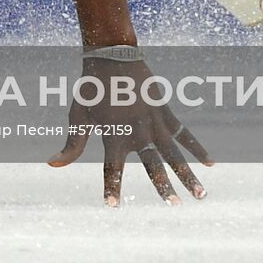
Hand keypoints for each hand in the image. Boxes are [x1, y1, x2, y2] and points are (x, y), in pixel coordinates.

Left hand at [47, 58, 212, 206]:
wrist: (112, 57)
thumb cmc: (91, 90)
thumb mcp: (78, 116)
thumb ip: (72, 145)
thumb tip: (51, 164)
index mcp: (114, 135)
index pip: (112, 169)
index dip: (111, 187)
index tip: (112, 206)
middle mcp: (137, 132)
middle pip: (153, 165)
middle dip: (163, 187)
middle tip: (174, 205)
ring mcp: (154, 123)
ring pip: (175, 154)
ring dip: (188, 174)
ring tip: (201, 195)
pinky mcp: (164, 113)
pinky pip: (184, 133)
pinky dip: (197, 148)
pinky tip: (210, 163)